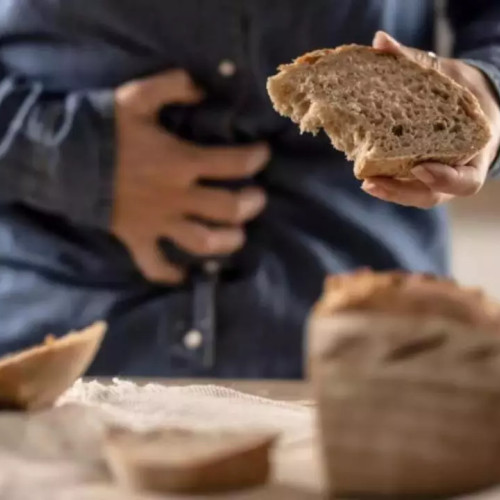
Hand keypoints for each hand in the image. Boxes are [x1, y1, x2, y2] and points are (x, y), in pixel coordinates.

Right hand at [112, 69, 269, 282]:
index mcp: (180, 161)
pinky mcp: (137, 239)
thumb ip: (173, 87)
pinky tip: (182, 276)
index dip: (255, 158)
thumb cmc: (103, 127)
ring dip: (226, 242)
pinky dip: (169, 274)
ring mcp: (158, 222)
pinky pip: (154, 265)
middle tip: (256, 198)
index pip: (233, 163)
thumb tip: (202, 89)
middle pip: (227, 209)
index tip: (262, 155)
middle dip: (251, 204)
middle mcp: (176, 196)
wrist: (62, 159)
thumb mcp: (137, 96)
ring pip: (202, 242)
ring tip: (237, 236)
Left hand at [361, 31, 499, 207]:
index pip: (465, 180)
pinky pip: (405, 183)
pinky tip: (364, 169)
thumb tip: (380, 42)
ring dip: (390, 190)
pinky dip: (387, 178)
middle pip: (432, 194)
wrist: (469, 102)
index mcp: (475, 152)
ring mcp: (437, 176)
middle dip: (402, 192)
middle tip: (371, 182)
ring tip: (365, 181)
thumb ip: (418, 63)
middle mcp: (457, 170)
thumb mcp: (449, 76)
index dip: (444, 178)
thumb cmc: (464, 91)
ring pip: (416, 194)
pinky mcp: (419, 174)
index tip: (419, 167)